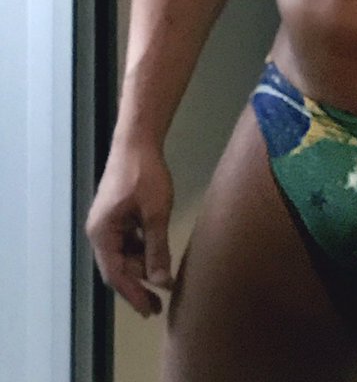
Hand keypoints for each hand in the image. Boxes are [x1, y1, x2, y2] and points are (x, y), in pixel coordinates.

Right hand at [85, 141, 174, 316]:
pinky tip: (157, 254)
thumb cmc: (145, 174)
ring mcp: (108, 222)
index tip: (150, 311)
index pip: (115, 274)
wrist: (138, 140)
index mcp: (102, 233)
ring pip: (124, 254)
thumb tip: (160, 282)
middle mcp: (100, 231)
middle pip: (118, 266)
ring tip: (163, 279)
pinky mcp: (117, 213)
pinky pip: (128, 240)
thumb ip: (157, 248)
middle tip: (160, 301)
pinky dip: (142, 250)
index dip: (133, 295)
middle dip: (138, 283)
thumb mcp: (155, 212)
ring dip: (142, 266)